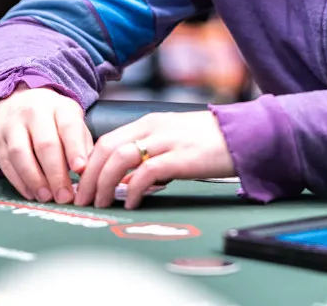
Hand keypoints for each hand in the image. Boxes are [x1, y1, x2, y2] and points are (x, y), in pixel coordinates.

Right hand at [0, 83, 92, 204]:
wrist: (18, 99)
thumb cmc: (53, 117)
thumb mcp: (72, 121)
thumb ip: (82, 144)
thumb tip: (90, 172)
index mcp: (60, 106)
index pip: (68, 126)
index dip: (74, 148)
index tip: (80, 170)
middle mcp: (35, 113)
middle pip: (45, 144)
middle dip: (56, 173)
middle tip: (64, 196)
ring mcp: (12, 125)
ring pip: (21, 154)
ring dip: (34, 180)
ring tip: (46, 197)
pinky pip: (6, 163)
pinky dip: (19, 182)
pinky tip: (31, 194)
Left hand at [72, 111, 235, 210]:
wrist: (244, 135)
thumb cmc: (210, 140)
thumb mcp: (174, 139)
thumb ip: (150, 153)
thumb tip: (127, 179)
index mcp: (150, 122)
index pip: (106, 140)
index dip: (88, 163)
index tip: (82, 184)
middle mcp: (155, 127)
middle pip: (106, 149)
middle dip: (89, 176)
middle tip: (82, 199)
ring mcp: (168, 141)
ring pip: (120, 158)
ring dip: (104, 184)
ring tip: (101, 203)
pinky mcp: (182, 157)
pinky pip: (147, 173)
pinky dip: (133, 189)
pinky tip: (131, 202)